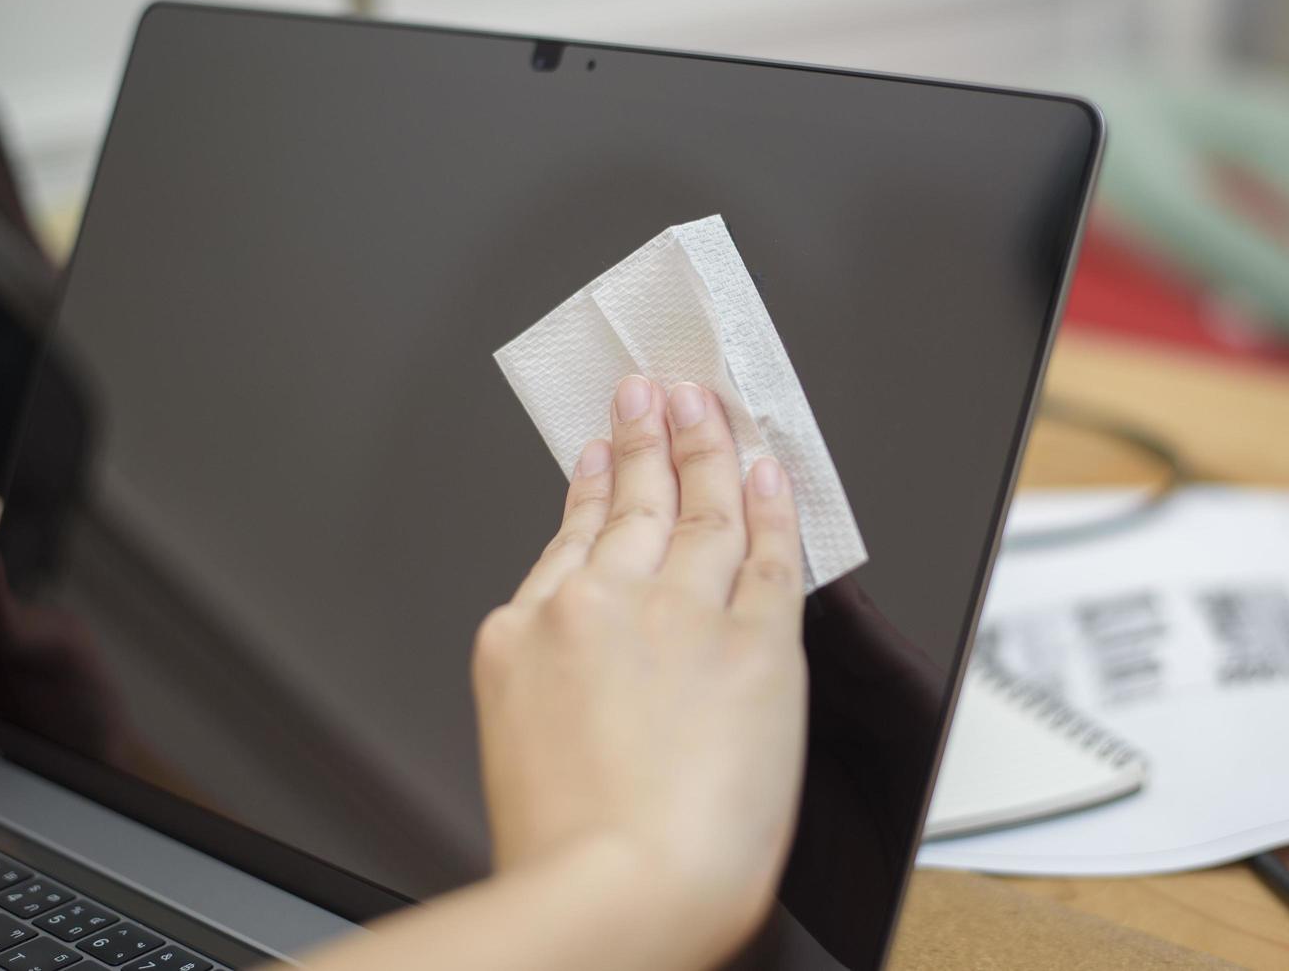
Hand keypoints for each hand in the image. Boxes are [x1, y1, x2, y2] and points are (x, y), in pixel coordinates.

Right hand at [471, 375, 808, 967]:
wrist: (615, 896)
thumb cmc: (563, 855)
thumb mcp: (516, 751)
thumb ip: (547, 690)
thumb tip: (578, 675)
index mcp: (523, 639)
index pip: (569, 541)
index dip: (588, 489)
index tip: (595, 457)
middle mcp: (596, 606)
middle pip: (629, 503)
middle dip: (643, 438)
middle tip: (650, 393)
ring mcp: (676, 614)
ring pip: (700, 508)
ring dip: (705, 445)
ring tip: (705, 405)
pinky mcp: (753, 641)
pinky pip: (769, 553)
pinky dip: (771, 505)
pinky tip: (767, 470)